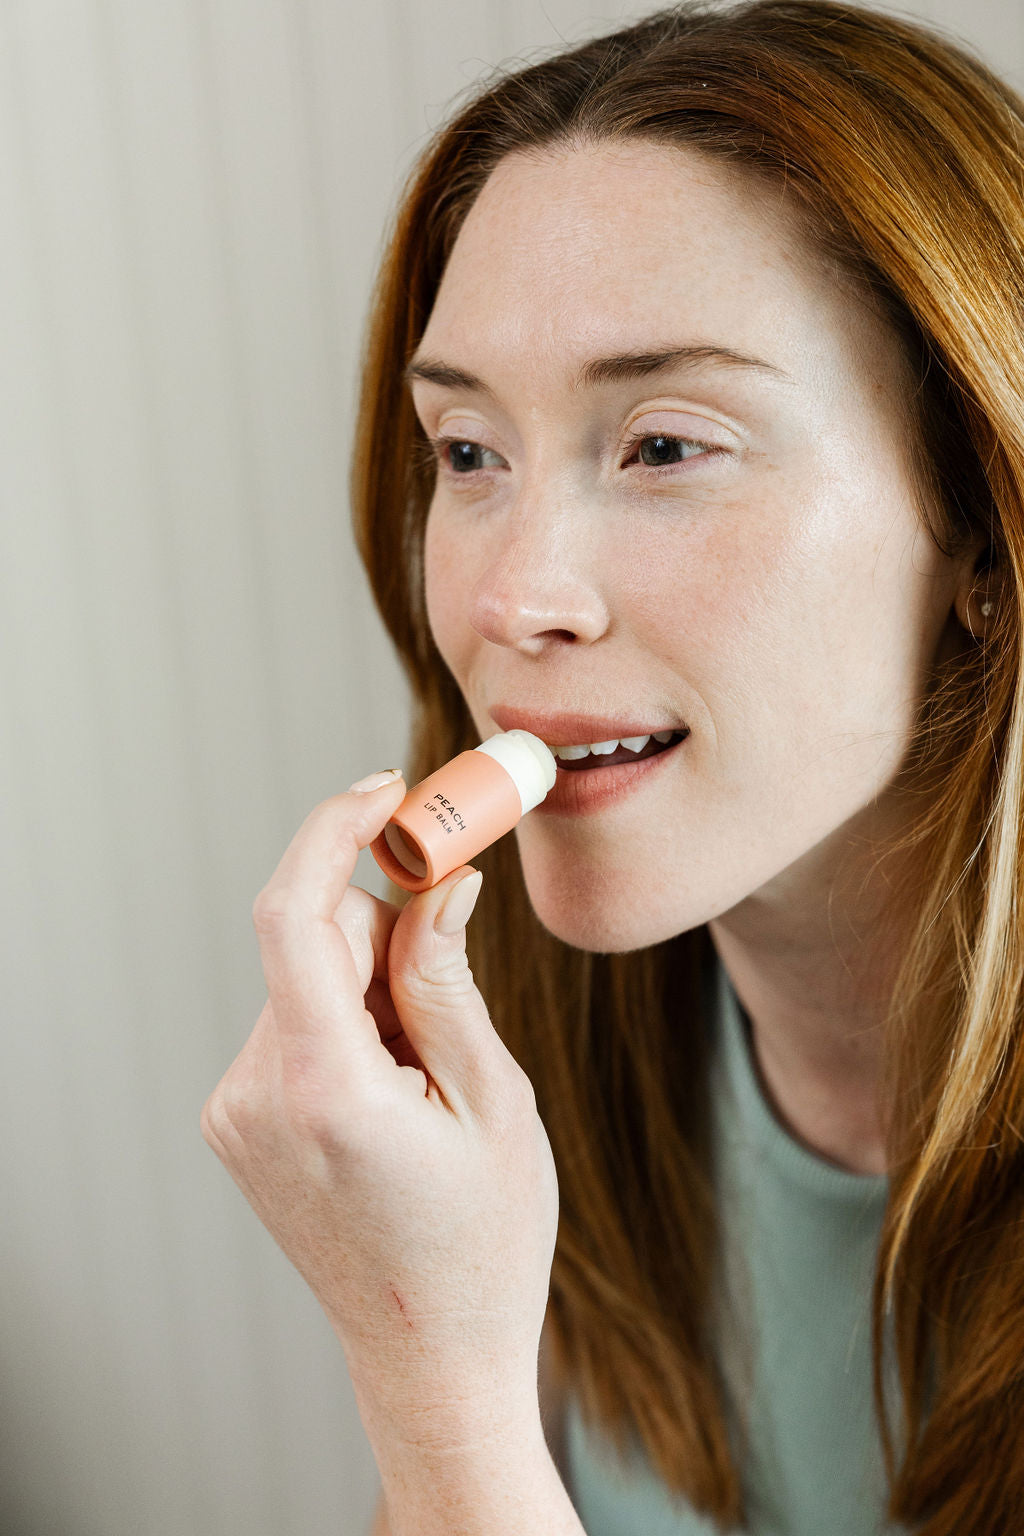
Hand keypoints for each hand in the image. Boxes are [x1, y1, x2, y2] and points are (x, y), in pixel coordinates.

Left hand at [200, 773, 558, 1451]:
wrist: (431, 1358)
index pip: (294, 914)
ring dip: (375, 984)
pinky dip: (351, 1020)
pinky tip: (400, 1087)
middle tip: (464, 931)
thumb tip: (440, 883)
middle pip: (315, 942)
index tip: (393, 794)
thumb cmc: (484, 1242)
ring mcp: (236, 1114)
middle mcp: (256, 1096)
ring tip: (436, 1071)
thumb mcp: (494, 1101)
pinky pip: (297, 1023)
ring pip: (309, 980)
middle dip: (391, 925)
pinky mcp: (238, 1123)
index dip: (336, 832)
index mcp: (324, 1090)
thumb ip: (449, 980)